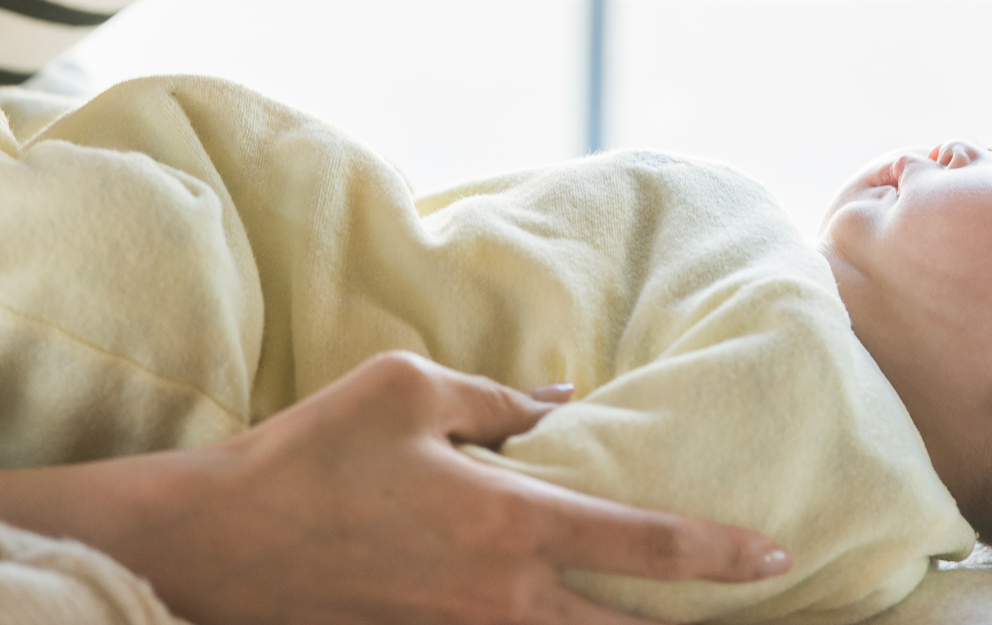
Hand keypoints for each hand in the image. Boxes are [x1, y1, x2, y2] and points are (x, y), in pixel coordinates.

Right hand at [0, 352, 788, 624]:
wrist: (213, 546)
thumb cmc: (313, 453)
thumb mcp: (409, 389)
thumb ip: (501, 400)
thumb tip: (562, 407)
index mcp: (508, 525)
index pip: (641, 544)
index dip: (718, 552)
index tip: (778, 554)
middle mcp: (499, 598)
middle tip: (758, 608)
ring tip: (665, 614)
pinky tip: (568, 608)